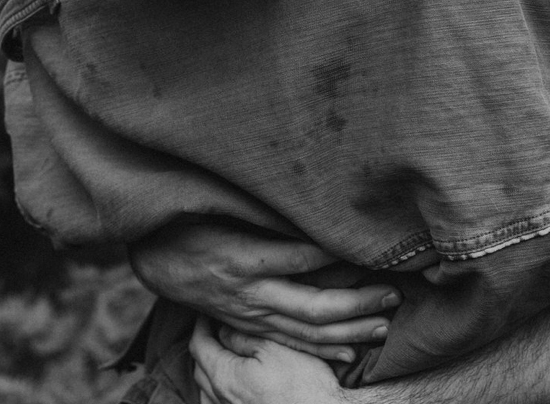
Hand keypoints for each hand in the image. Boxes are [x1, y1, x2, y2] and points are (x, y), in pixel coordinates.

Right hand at [132, 227, 395, 355]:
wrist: (155, 257)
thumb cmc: (191, 218)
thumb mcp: (220, 201)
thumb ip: (263, 204)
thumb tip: (309, 199)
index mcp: (245, 258)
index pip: (305, 258)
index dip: (343, 255)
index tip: (377, 248)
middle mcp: (250, 293)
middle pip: (314, 307)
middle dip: (358, 303)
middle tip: (394, 293)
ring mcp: (250, 315)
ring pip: (306, 332)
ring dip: (349, 331)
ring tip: (384, 324)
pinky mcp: (249, 325)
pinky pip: (291, 343)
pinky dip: (322, 349)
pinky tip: (350, 350)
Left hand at [192, 323, 351, 403]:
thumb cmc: (303, 384)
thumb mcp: (274, 348)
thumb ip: (242, 337)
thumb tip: (223, 329)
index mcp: (225, 378)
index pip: (199, 345)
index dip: (202, 324)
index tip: (210, 311)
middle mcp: (221, 401)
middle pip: (200, 368)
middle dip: (205, 345)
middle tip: (218, 328)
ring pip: (207, 392)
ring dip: (211, 371)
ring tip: (226, 355)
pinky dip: (219, 392)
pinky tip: (234, 386)